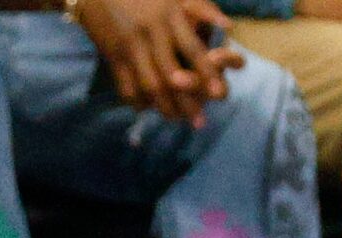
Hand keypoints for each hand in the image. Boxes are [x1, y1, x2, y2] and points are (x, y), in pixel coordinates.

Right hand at [77, 0, 241, 127]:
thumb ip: (203, 10)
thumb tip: (229, 27)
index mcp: (171, 17)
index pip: (193, 49)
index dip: (207, 74)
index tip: (219, 95)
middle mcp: (151, 33)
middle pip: (171, 76)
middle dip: (187, 103)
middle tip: (199, 122)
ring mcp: (130, 46)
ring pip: (149, 86)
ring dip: (164, 107)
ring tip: (174, 118)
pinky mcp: (112, 55)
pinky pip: (126, 86)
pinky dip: (138, 101)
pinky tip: (147, 106)